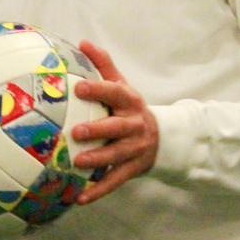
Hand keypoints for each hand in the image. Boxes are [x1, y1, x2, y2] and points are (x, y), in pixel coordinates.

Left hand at [71, 40, 158, 204]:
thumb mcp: (122, 85)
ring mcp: (135, 149)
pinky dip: (98, 191)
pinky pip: (115, 181)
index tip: (79, 87)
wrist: (162, 137)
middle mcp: (135, 124)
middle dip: (98, 129)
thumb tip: (82, 42)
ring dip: (98, 160)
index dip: (98, 89)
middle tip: (76, 131)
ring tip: (77, 162)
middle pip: (117, 127)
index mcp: (130, 101)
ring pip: (117, 155)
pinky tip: (79, 198)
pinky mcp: (133, 169)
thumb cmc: (130, 107)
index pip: (115, 92)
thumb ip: (103, 65)